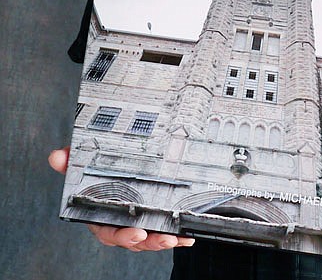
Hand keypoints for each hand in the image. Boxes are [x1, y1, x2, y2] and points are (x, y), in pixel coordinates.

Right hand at [48, 148, 194, 250]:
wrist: (115, 163)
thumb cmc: (95, 170)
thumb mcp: (82, 162)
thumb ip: (70, 160)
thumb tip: (57, 156)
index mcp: (101, 214)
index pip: (109, 230)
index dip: (122, 235)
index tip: (137, 233)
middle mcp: (118, 221)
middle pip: (132, 239)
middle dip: (149, 242)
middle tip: (163, 238)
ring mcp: (136, 221)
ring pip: (149, 238)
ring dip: (163, 240)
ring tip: (176, 238)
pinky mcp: (153, 219)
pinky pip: (163, 231)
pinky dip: (176, 236)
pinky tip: (187, 237)